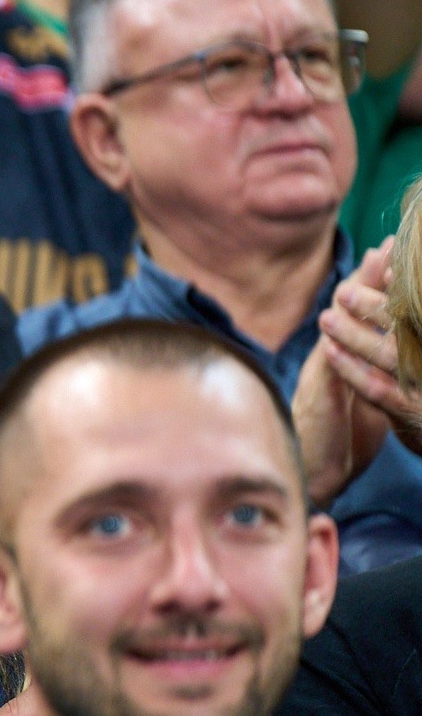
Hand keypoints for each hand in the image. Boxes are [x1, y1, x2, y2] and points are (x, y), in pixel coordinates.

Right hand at [293, 241, 421, 501]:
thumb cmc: (342, 440)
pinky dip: (346, 332)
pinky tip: (351, 313)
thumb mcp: (369, 399)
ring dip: (361, 291)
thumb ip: (378, 374)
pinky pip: (333, 357)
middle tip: (394, 242)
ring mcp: (325, 370)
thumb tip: (398, 354)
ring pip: (342, 324)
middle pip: (354, 308)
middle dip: (376, 274)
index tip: (403, 253)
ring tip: (379, 261)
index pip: (370, 314)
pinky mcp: (321, 391)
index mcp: (350, 357)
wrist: (312, 473)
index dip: (386, 284)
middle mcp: (334, 356)